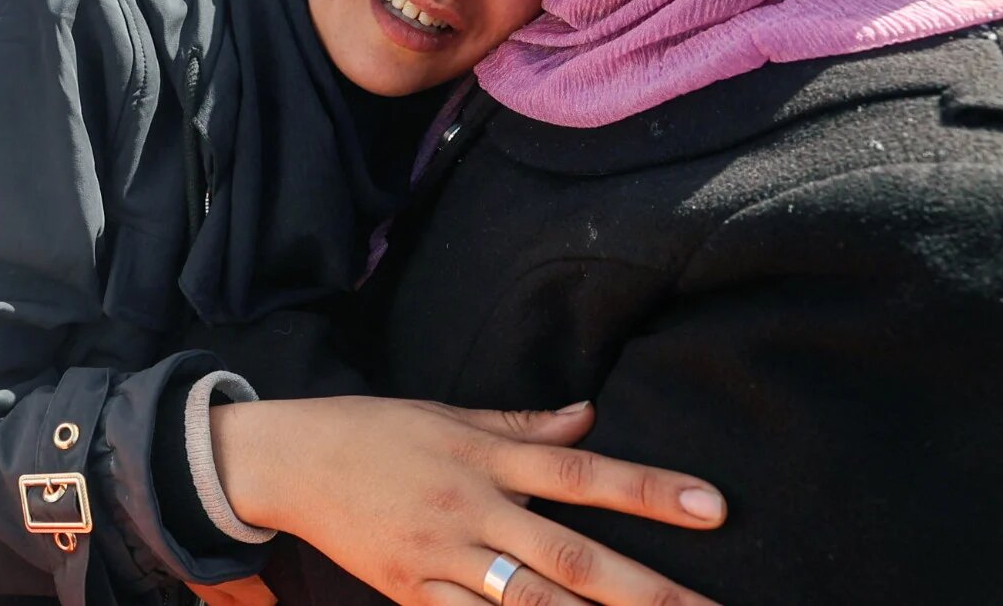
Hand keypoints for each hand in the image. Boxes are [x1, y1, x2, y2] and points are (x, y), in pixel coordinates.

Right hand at [209, 397, 724, 605]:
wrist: (288, 460)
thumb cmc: (374, 431)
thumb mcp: (450, 415)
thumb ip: (523, 425)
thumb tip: (590, 416)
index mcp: (486, 460)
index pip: (583, 473)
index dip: (650, 489)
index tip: (714, 507)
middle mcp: (473, 511)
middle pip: (572, 556)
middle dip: (647, 589)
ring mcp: (441, 560)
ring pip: (530, 605)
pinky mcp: (411, 595)